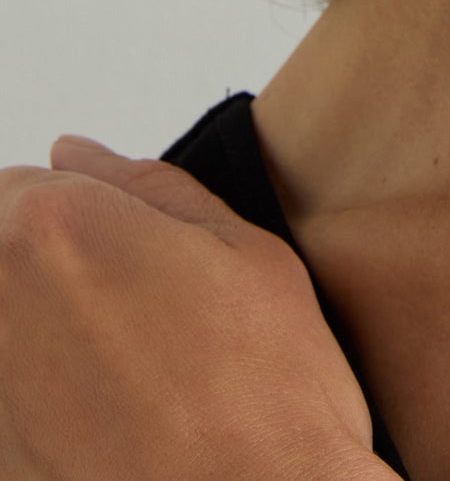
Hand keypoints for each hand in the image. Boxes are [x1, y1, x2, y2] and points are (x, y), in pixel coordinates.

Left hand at [0, 133, 387, 479]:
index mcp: (58, 230)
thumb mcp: (246, 252)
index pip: (21, 186)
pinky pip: (11, 409)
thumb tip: (80, 156)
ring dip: (43, 344)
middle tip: (132, 318)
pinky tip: (110, 431)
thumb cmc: (265, 401)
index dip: (80, 211)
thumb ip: (151, 188)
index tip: (123, 249)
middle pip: (1, 258)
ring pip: (7, 333)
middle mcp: (1, 307)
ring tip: (127, 383)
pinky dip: (44, 412)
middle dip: (51, 275)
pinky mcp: (0, 461)